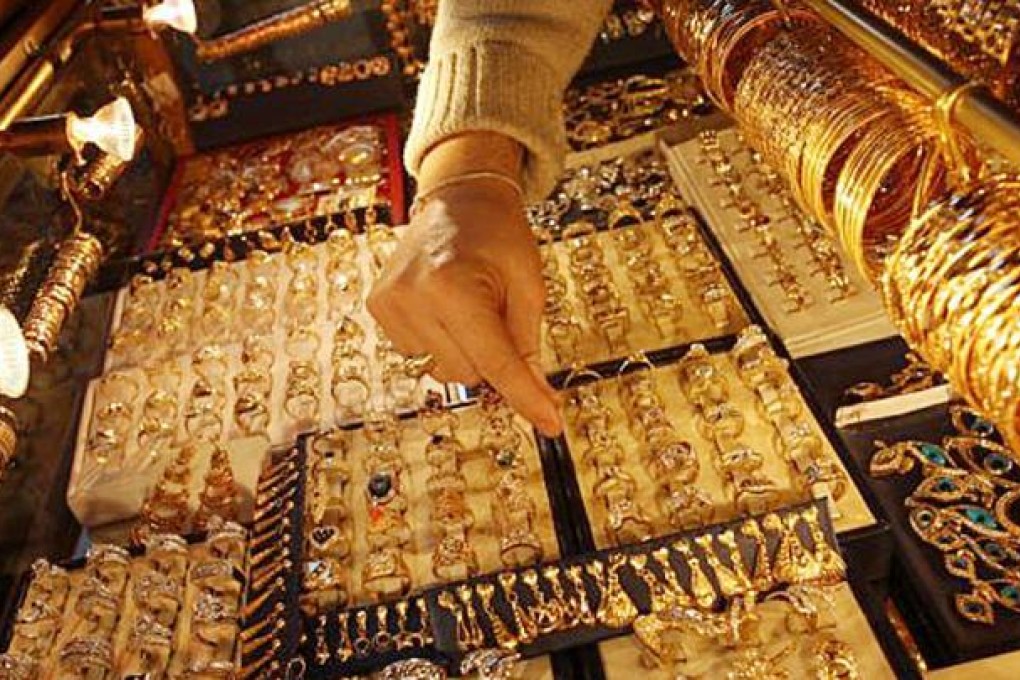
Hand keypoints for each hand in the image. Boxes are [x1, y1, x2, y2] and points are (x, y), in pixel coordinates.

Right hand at [367, 135, 562, 436]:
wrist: (459, 195)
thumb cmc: (499, 235)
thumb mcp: (528, 286)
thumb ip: (529, 346)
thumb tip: (539, 398)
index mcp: (454, 287)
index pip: (496, 362)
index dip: (526, 397)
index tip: (550, 424)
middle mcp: (414, 298)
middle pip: (469, 374)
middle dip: (493, 358)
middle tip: (498, 313)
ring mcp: (389, 304)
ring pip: (443, 369)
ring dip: (466, 349)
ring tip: (469, 302)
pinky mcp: (378, 307)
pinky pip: (420, 354)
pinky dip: (441, 341)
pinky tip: (445, 306)